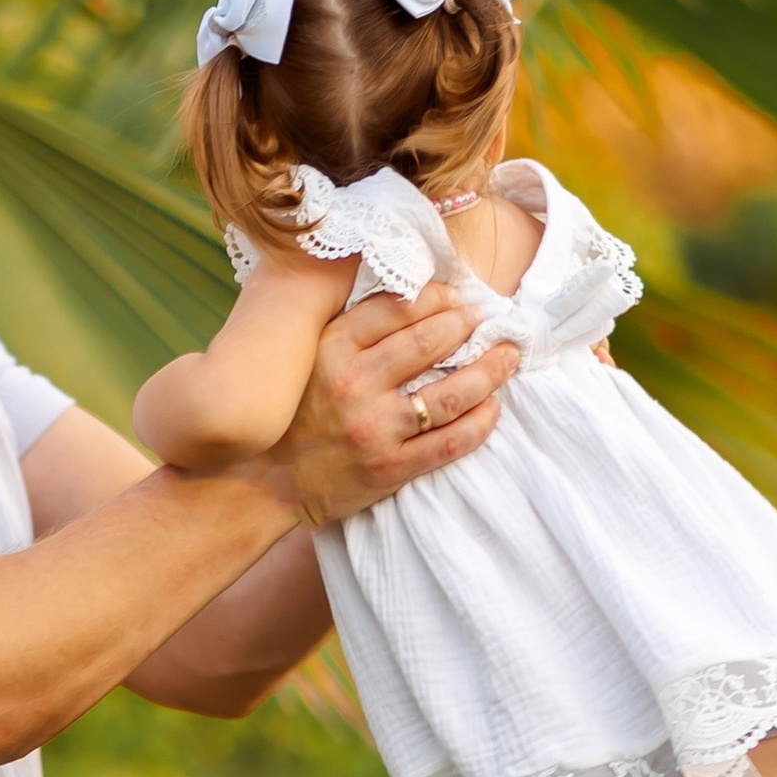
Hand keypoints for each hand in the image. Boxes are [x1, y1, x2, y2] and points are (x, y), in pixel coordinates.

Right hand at [262, 290, 514, 526]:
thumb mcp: (311, 357)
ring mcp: (374, 429)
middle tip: (488, 320)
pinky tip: (492, 408)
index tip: (456, 296)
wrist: (269, 480)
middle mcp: (353, 385)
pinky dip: (479, 424)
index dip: (437, 297)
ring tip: (507, 358)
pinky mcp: (390, 468)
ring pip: (450, 394)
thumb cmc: (297, 412)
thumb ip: (353, 329)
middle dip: (467, 326)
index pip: (397, 308)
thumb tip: (414, 295)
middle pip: (429, 344)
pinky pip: (449, 443)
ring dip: (489, 372)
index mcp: (332, 349)